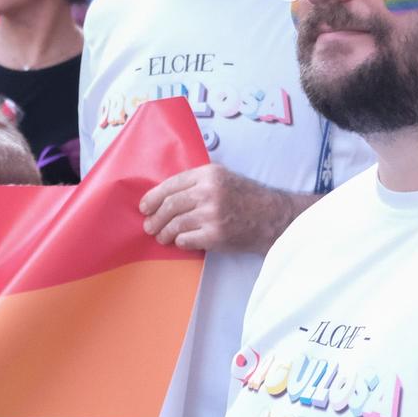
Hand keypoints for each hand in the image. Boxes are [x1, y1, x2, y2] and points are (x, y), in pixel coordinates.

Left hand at [140, 164, 301, 252]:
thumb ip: (197, 182)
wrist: (272, 217)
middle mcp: (209, 192)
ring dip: (164, 233)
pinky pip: (186, 240)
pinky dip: (180, 242)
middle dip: (155, 218)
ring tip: (162, 237)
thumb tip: (163, 196)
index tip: (144, 207)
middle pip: (169, 206)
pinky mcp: (216, 235)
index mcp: (208, 174)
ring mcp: (212, 214)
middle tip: (149, 226)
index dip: (153, 197)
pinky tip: (181, 242)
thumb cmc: (246, 197)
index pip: (171, 184)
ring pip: (175, 225)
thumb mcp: (223, 178)